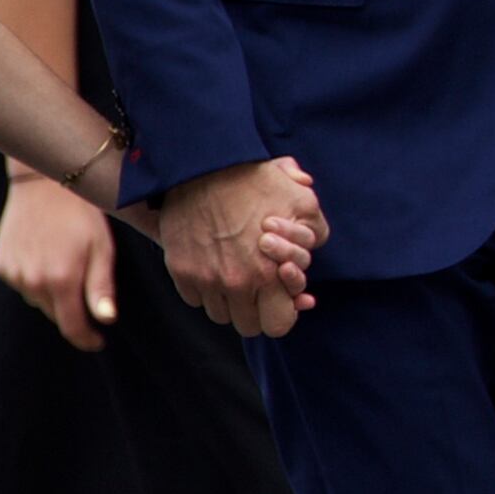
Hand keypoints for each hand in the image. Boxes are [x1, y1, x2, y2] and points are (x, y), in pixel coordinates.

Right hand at [0, 172, 117, 349]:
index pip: (72, 326)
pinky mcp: (0, 264)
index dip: (86, 339)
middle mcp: (31, 281)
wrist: (43, 184)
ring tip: (66, 264)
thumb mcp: (103, 248)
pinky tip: (45, 256)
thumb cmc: (81, 214)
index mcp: (61, 280)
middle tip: (86, 289)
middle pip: (55, 314)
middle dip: (73, 311)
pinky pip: (21, 283)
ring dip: (53, 293)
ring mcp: (12, 273)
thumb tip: (105, 320)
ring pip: (38, 299)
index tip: (98, 342)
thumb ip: (101, 287)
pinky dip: (34, 279)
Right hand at [161, 158, 324, 336]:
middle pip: (248, 325)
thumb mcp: (302, 202)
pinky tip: (215, 266)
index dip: (283, 314)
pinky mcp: (180, 270)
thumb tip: (311, 251)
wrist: (204, 168)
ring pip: (219, 314)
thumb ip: (315, 231)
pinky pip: (194, 298)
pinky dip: (205, 289)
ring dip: (230, 301)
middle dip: (258, 310)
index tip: (282, 298)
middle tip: (261, 288)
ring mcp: (203, 279)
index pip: (278, 325)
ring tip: (237, 274)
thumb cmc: (256, 183)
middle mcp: (235, 283)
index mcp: (268, 273)